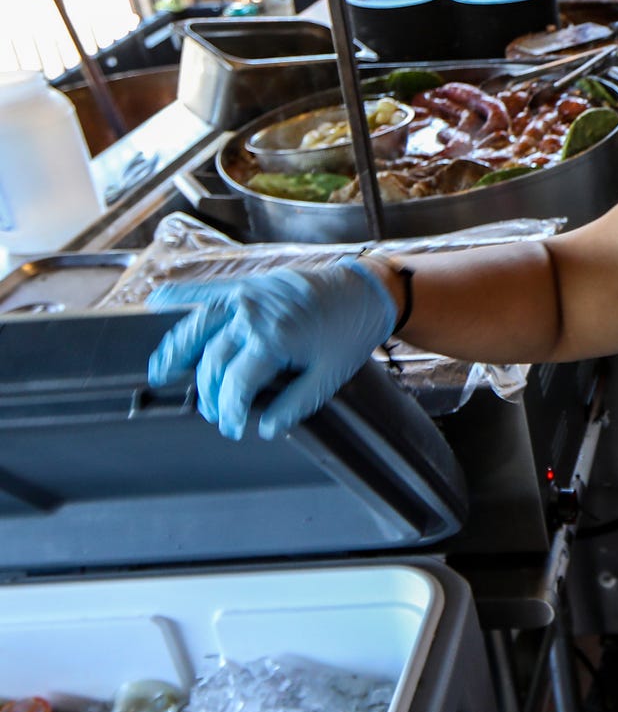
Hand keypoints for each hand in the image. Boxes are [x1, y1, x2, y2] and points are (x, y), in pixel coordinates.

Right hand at [147, 259, 398, 440]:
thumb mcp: (330, 375)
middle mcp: (251, 315)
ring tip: (159, 372)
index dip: (229, 411)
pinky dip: (181, 294)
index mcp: (272, 339)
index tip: (231, 428)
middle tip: (213, 412)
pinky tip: (158, 299)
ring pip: (197, 324)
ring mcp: (246, 295)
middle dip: (209, 391)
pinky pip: (207, 288)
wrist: (366, 290)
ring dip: (175, 349)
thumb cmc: (351, 332)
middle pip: (212, 360)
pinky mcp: (250, 282)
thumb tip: (268, 429)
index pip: (235, 384)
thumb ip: (296, 404)